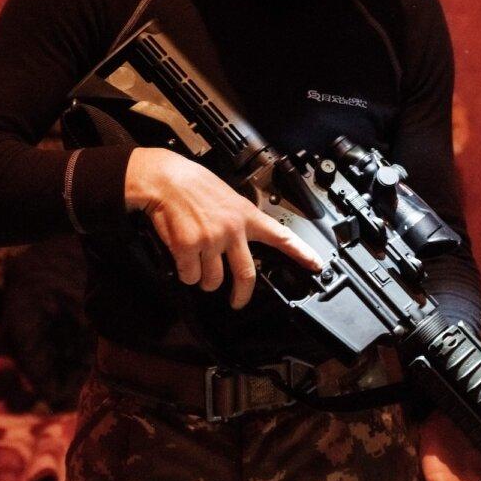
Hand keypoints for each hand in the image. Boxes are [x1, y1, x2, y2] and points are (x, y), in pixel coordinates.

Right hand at [124, 147, 322, 308]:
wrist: (164, 179)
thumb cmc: (192, 186)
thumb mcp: (226, 198)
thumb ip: (238, 221)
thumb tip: (240, 245)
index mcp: (246, 215)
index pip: (281, 236)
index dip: (301, 253)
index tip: (315, 265)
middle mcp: (233, 229)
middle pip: (246, 274)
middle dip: (241, 295)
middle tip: (237, 301)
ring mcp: (212, 239)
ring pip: (212, 280)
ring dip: (203, 281)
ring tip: (197, 267)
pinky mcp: (190, 247)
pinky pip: (190, 276)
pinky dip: (184, 273)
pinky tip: (181, 259)